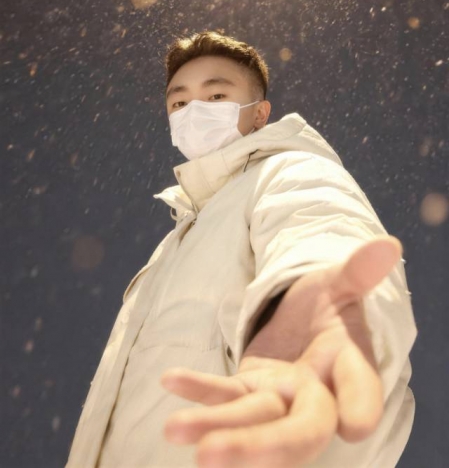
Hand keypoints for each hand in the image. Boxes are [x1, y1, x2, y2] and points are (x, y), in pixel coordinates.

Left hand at [160, 235, 401, 466]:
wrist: (305, 320)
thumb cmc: (329, 304)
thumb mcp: (340, 283)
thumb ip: (358, 270)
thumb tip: (388, 244)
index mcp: (349, 365)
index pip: (361, 389)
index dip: (360, 406)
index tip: (354, 426)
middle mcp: (318, 394)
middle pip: (299, 429)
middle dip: (261, 444)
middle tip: (211, 455)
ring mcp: (280, 396)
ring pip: (252, 418)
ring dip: (215, 426)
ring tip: (173, 428)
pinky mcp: (249, 389)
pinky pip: (223, 392)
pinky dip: (198, 389)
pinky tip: (169, 380)